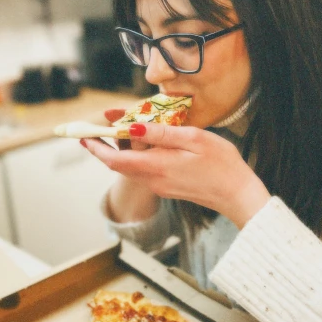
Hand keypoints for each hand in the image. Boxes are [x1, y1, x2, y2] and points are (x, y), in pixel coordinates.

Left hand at [81, 123, 270, 228]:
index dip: (96, 147)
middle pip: (119, 164)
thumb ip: (162, 133)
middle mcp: (154, 180)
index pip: (115, 159)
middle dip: (105, 146)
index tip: (83, 134)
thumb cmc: (222, 164)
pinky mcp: (168, 188)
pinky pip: (144, 170)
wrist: (238, 195)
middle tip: (99, 127)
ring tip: (120, 128)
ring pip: (131, 167)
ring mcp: (160, 186)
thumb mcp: (194, 139)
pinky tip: (145, 142)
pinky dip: (137, 156)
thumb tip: (132, 126)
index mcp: (157, 167)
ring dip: (121, 150)